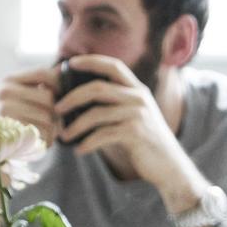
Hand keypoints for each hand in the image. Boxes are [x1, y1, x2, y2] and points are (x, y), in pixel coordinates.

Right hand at [0, 65, 61, 145]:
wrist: (6, 148)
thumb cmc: (24, 119)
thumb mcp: (32, 98)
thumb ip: (46, 83)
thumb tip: (66, 66)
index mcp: (9, 81)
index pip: (41, 73)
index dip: (59, 83)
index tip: (66, 95)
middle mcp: (3, 92)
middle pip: (47, 97)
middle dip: (56, 111)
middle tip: (55, 120)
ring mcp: (5, 111)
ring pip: (47, 116)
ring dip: (53, 127)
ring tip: (47, 131)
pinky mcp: (11, 130)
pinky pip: (43, 132)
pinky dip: (48, 139)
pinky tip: (41, 140)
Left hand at [55, 54, 199, 195]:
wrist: (169, 165)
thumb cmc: (145, 142)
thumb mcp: (134, 116)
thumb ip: (115, 105)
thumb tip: (79, 101)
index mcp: (138, 89)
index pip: (113, 65)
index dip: (91, 61)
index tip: (70, 62)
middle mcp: (139, 97)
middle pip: (98, 88)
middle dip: (72, 96)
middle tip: (56, 107)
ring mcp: (138, 114)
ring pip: (96, 113)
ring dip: (75, 126)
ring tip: (64, 136)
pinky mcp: (135, 133)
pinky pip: (103, 135)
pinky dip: (87, 143)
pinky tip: (80, 150)